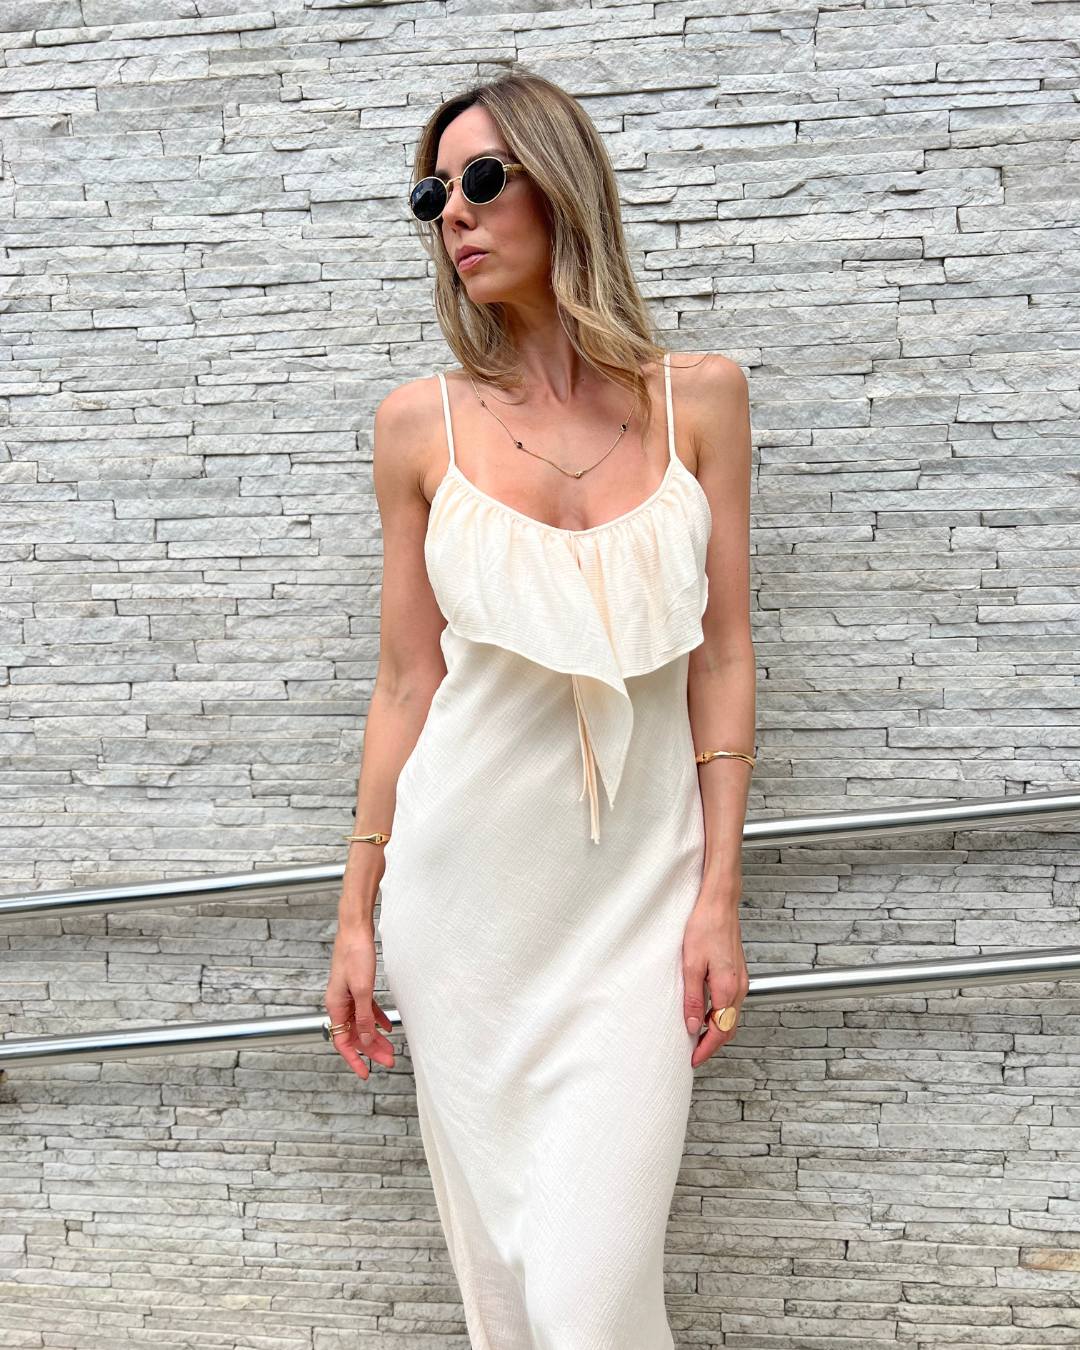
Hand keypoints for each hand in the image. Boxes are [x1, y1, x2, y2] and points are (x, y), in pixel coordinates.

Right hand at [325, 918, 395, 1080]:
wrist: (355, 929)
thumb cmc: (355, 954)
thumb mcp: (363, 990)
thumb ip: (365, 1016)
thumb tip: (367, 1040)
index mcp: (336, 1006)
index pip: (343, 1042)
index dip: (354, 1059)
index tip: (366, 1073)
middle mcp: (339, 1003)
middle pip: (355, 1034)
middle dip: (371, 1050)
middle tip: (389, 1061)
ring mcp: (348, 995)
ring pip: (362, 1023)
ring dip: (376, 1036)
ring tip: (391, 1048)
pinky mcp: (357, 986)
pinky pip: (366, 1009)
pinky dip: (377, 1019)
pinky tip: (388, 1026)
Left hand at [682, 891, 748, 1068]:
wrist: (720, 904)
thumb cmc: (705, 927)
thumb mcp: (691, 964)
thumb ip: (693, 998)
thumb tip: (692, 1025)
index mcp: (728, 988)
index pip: (720, 1031)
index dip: (706, 1049)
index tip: (693, 1059)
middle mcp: (739, 988)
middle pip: (729, 1028)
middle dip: (712, 1044)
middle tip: (693, 1053)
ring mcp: (741, 981)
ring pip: (731, 1016)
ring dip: (716, 1029)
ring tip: (696, 1035)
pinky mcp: (738, 973)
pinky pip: (731, 1003)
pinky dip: (719, 1015)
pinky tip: (705, 1012)